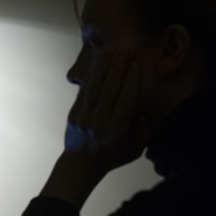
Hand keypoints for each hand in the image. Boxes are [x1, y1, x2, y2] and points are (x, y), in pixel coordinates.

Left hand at [65, 50, 151, 174]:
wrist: (79, 165)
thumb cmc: (111, 157)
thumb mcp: (133, 151)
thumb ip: (142, 135)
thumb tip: (142, 116)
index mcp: (115, 132)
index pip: (124, 103)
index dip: (130, 83)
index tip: (135, 66)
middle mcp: (98, 123)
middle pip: (108, 91)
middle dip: (116, 68)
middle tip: (124, 50)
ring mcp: (84, 118)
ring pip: (94, 88)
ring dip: (102, 67)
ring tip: (110, 50)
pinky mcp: (74, 114)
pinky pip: (83, 92)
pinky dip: (91, 76)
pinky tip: (97, 63)